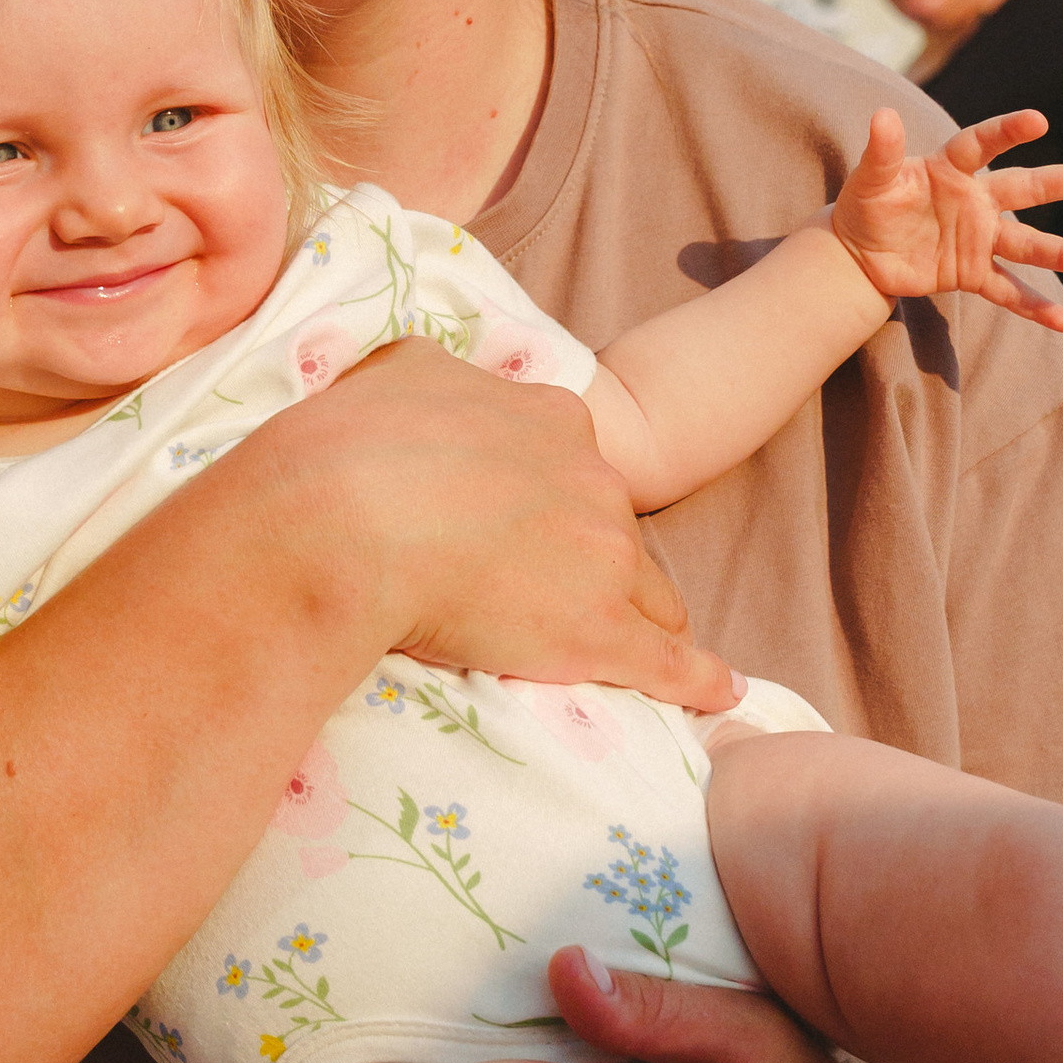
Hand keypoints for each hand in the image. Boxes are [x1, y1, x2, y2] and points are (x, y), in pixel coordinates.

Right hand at [292, 343, 740, 715]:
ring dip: (641, 618)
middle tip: (545, 594)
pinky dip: (698, 678)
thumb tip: (430, 388)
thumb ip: (436, 377)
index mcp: (551, 419)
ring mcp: (605, 556)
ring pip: (649, 595)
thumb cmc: (351, 445)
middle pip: (614, 529)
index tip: (528, 525)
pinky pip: (671, 662)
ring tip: (635, 652)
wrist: (343, 517)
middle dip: (594, 559)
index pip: (576, 467)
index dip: (556, 501)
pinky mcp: (601, 631)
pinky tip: (718, 692)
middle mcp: (593, 478)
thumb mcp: (398, 371)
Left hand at [831, 108, 1062, 331]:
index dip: (1008, 132)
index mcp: (951, 168)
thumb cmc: (867, 205)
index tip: (1039, 120)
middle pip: (1031, 187)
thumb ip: (882, 151)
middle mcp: (976, 200)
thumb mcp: (869, 179)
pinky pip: (1008, 291)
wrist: (859, 255)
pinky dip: (1034, 307)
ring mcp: (979, 238)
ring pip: (1030, 244)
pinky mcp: (972, 273)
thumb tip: (882, 114)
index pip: (982, 145)